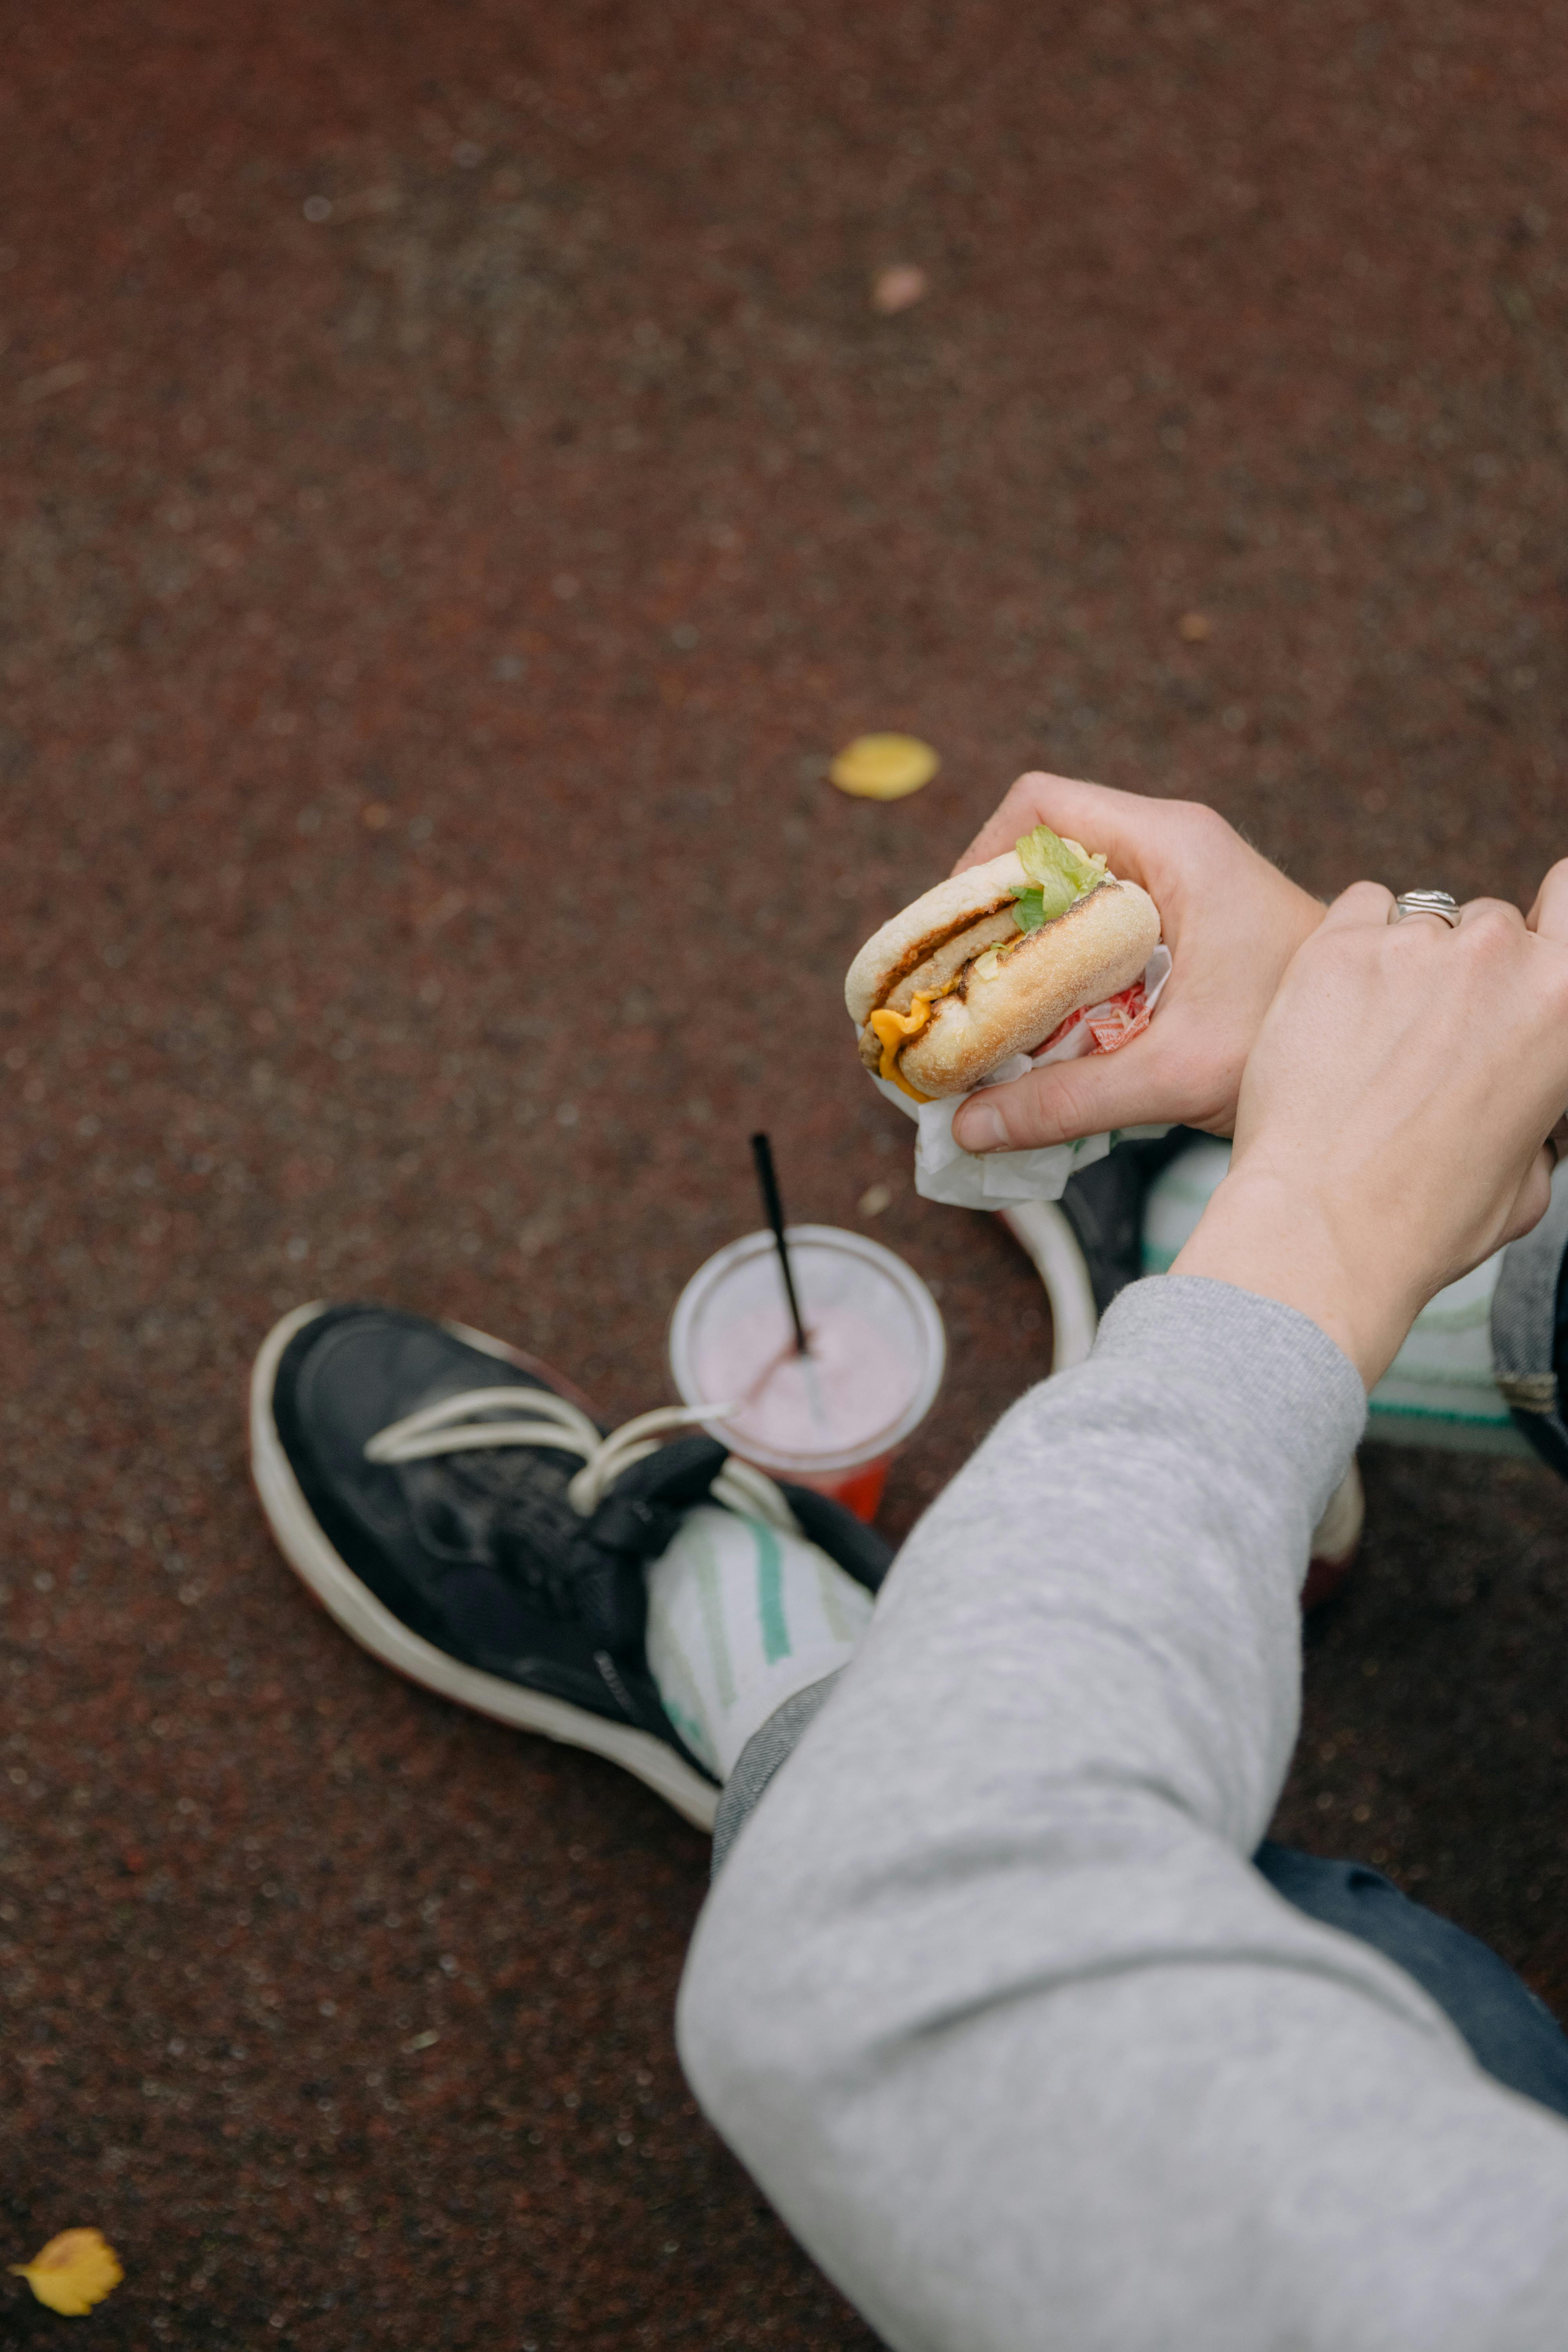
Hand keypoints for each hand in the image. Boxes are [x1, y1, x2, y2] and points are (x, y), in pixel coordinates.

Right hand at [947, 774, 1324, 1153]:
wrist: (1386, 1054)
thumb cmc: (1294, 1043)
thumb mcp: (1175, 1074)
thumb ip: (1066, 1100)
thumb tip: (966, 1130)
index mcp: (1174, 846)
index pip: (1041, 806)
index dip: (979, 858)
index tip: (951, 936)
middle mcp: (1174, 848)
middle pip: (1043, 850)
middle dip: (991, 921)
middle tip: (958, 993)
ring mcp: (1182, 881)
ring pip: (1068, 894)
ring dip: (1026, 951)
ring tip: (993, 1018)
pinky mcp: (1187, 921)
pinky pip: (1099, 925)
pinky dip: (1063, 970)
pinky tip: (1050, 1029)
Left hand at [1173, 874, 1567, 1385]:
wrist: (1323, 1226)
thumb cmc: (1426, 1217)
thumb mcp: (1531, 1179)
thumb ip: (1541, 1113)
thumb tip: (1532, 1115)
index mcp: (1564, 1004)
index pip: (1567, 896)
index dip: (1540, 926)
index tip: (1517, 957)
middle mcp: (1498, 958)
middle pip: (1489, 926)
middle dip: (1464, 973)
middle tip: (1426, 1041)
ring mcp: (1415, 946)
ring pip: (1420, 921)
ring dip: (1403, 967)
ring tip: (1373, 1043)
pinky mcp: (1336, 948)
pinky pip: (1359, 910)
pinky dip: (1351, 946)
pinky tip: (1338, 1009)